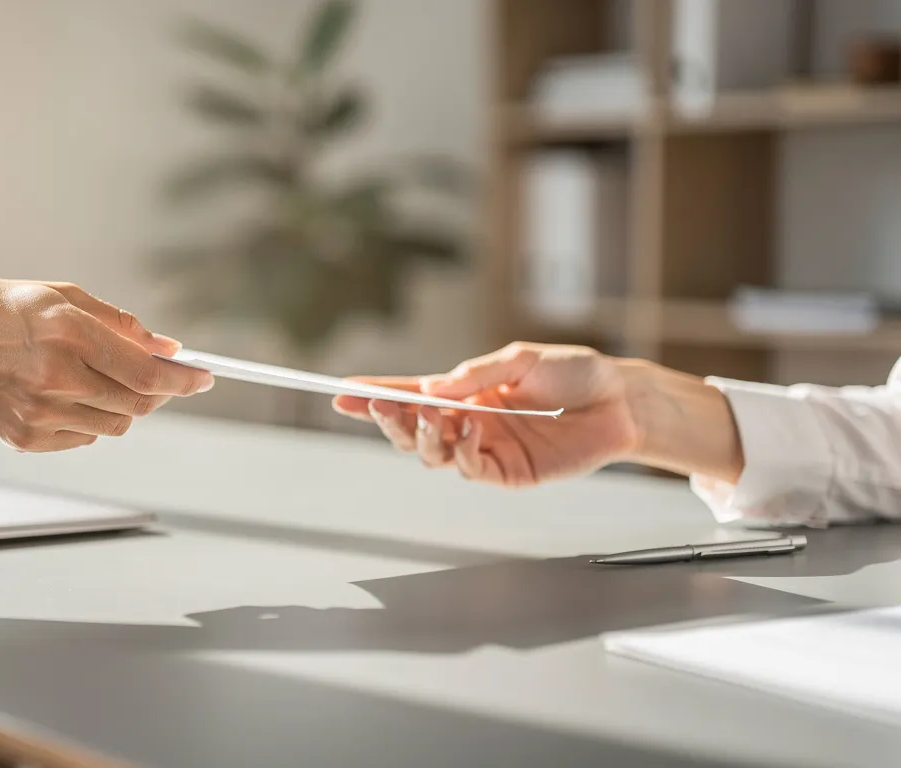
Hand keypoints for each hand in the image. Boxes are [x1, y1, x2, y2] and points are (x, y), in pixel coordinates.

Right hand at [0, 279, 212, 451]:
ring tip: (93, 379)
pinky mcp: (26, 438)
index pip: (146, 370)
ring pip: (116, 425)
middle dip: (158, 393)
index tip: (205, 378)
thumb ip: (118, 322)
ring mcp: (39, 412)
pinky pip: (84, 437)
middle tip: (156, 378)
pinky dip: (89, 420)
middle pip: (138, 404)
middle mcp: (56, 375)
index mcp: (67, 331)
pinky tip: (62, 395)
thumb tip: (167, 347)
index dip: (184, 378)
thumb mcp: (57, 296)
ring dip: (123, 406)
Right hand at [332, 343, 637, 485]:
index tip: (340, 392)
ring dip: (423, 437)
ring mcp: (486, 449)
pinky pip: (471, 469)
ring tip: (429, 418)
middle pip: (411, 429)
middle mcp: (468, 422)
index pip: (410, 394)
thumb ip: (475, 373)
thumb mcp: (520, 359)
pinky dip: (461, 452)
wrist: (620, 401)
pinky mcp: (509, 473)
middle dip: (388, 419)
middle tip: (381, 407)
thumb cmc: (574, 373)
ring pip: (433, 454)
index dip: (374, 395)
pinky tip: (466, 431)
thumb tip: (431, 387)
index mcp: (465, 392)